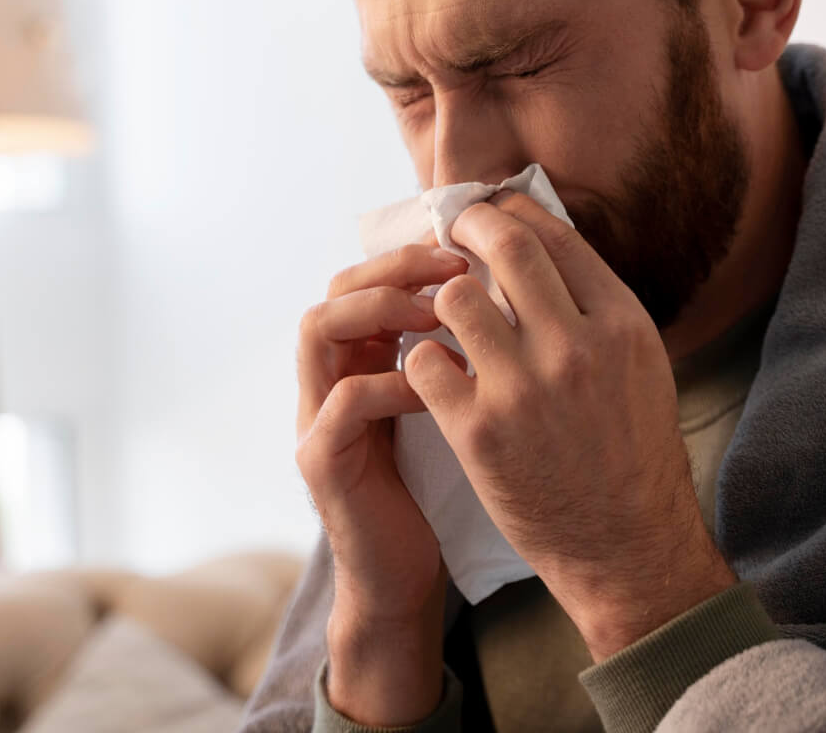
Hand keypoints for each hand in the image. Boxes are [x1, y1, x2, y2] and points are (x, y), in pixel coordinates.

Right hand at [295, 236, 469, 722]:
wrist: (403, 577)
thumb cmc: (438, 486)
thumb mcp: (450, 405)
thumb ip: (456, 353)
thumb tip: (511, 291)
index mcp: (359, 360)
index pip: (366, 276)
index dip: (413, 255)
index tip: (469, 248)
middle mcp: (327, 378)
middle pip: (336, 287)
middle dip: (396, 267)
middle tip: (456, 268)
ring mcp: (315, 417)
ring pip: (319, 327)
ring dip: (382, 308)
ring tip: (440, 314)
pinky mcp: (321, 461)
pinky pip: (345, 399)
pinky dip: (393, 381)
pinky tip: (443, 386)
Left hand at [402, 190, 735, 660]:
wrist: (627, 545)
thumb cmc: (632, 452)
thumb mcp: (640, 364)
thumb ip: (594, 307)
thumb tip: (541, 242)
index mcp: (621, 323)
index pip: (553, 234)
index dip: (510, 210)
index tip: (488, 209)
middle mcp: (576, 346)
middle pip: (504, 245)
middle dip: (467, 226)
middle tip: (449, 232)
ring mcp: (525, 388)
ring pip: (454, 297)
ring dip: (441, 300)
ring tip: (442, 317)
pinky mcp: (480, 431)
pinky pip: (425, 361)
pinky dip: (423, 359)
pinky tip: (435, 371)